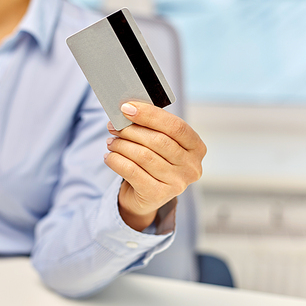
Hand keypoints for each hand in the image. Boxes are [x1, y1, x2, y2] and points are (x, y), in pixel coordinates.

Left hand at [104, 102, 206, 231]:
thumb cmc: (154, 161)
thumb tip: (127, 110)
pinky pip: (132, 171)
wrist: (145, 197)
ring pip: (143, 156)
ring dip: (121, 145)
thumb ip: (150, 126)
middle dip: (131, 130)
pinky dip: (116, 161)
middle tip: (113, 126)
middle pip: (158, 141)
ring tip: (111, 141)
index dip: (150, 115)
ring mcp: (177, 183)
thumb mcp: (158, 143)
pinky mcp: (158, 195)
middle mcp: (191, 167)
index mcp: (196, 148)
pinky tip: (109, 156)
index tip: (127, 108)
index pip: (175, 126)